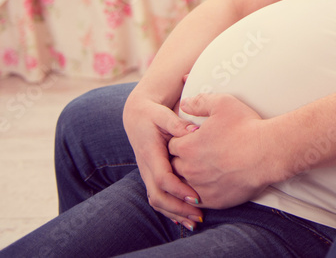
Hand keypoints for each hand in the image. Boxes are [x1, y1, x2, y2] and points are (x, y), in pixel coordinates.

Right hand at [122, 92, 202, 227]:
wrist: (136, 117)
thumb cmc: (152, 114)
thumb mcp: (162, 114)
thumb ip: (176, 123)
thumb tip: (194, 130)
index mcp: (150, 154)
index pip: (162, 178)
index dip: (178, 190)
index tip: (196, 197)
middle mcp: (146, 168)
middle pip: (158, 196)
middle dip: (178, 209)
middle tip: (198, 215)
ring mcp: (147, 174)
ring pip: (157, 201)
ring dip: (175, 213)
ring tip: (195, 221)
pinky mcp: (152, 177)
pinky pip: (158, 198)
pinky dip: (171, 210)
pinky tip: (185, 218)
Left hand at [170, 93, 284, 208]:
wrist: (267, 153)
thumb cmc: (246, 128)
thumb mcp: (222, 104)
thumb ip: (200, 102)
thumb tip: (185, 103)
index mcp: (188, 146)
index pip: (172, 145)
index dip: (181, 141)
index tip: (190, 140)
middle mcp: (190, 168)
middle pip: (175, 165)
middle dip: (182, 159)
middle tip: (196, 154)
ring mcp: (200, 186)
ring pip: (183, 184)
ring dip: (189, 177)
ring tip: (202, 170)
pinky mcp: (213, 200)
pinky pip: (197, 201)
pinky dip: (199, 193)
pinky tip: (208, 185)